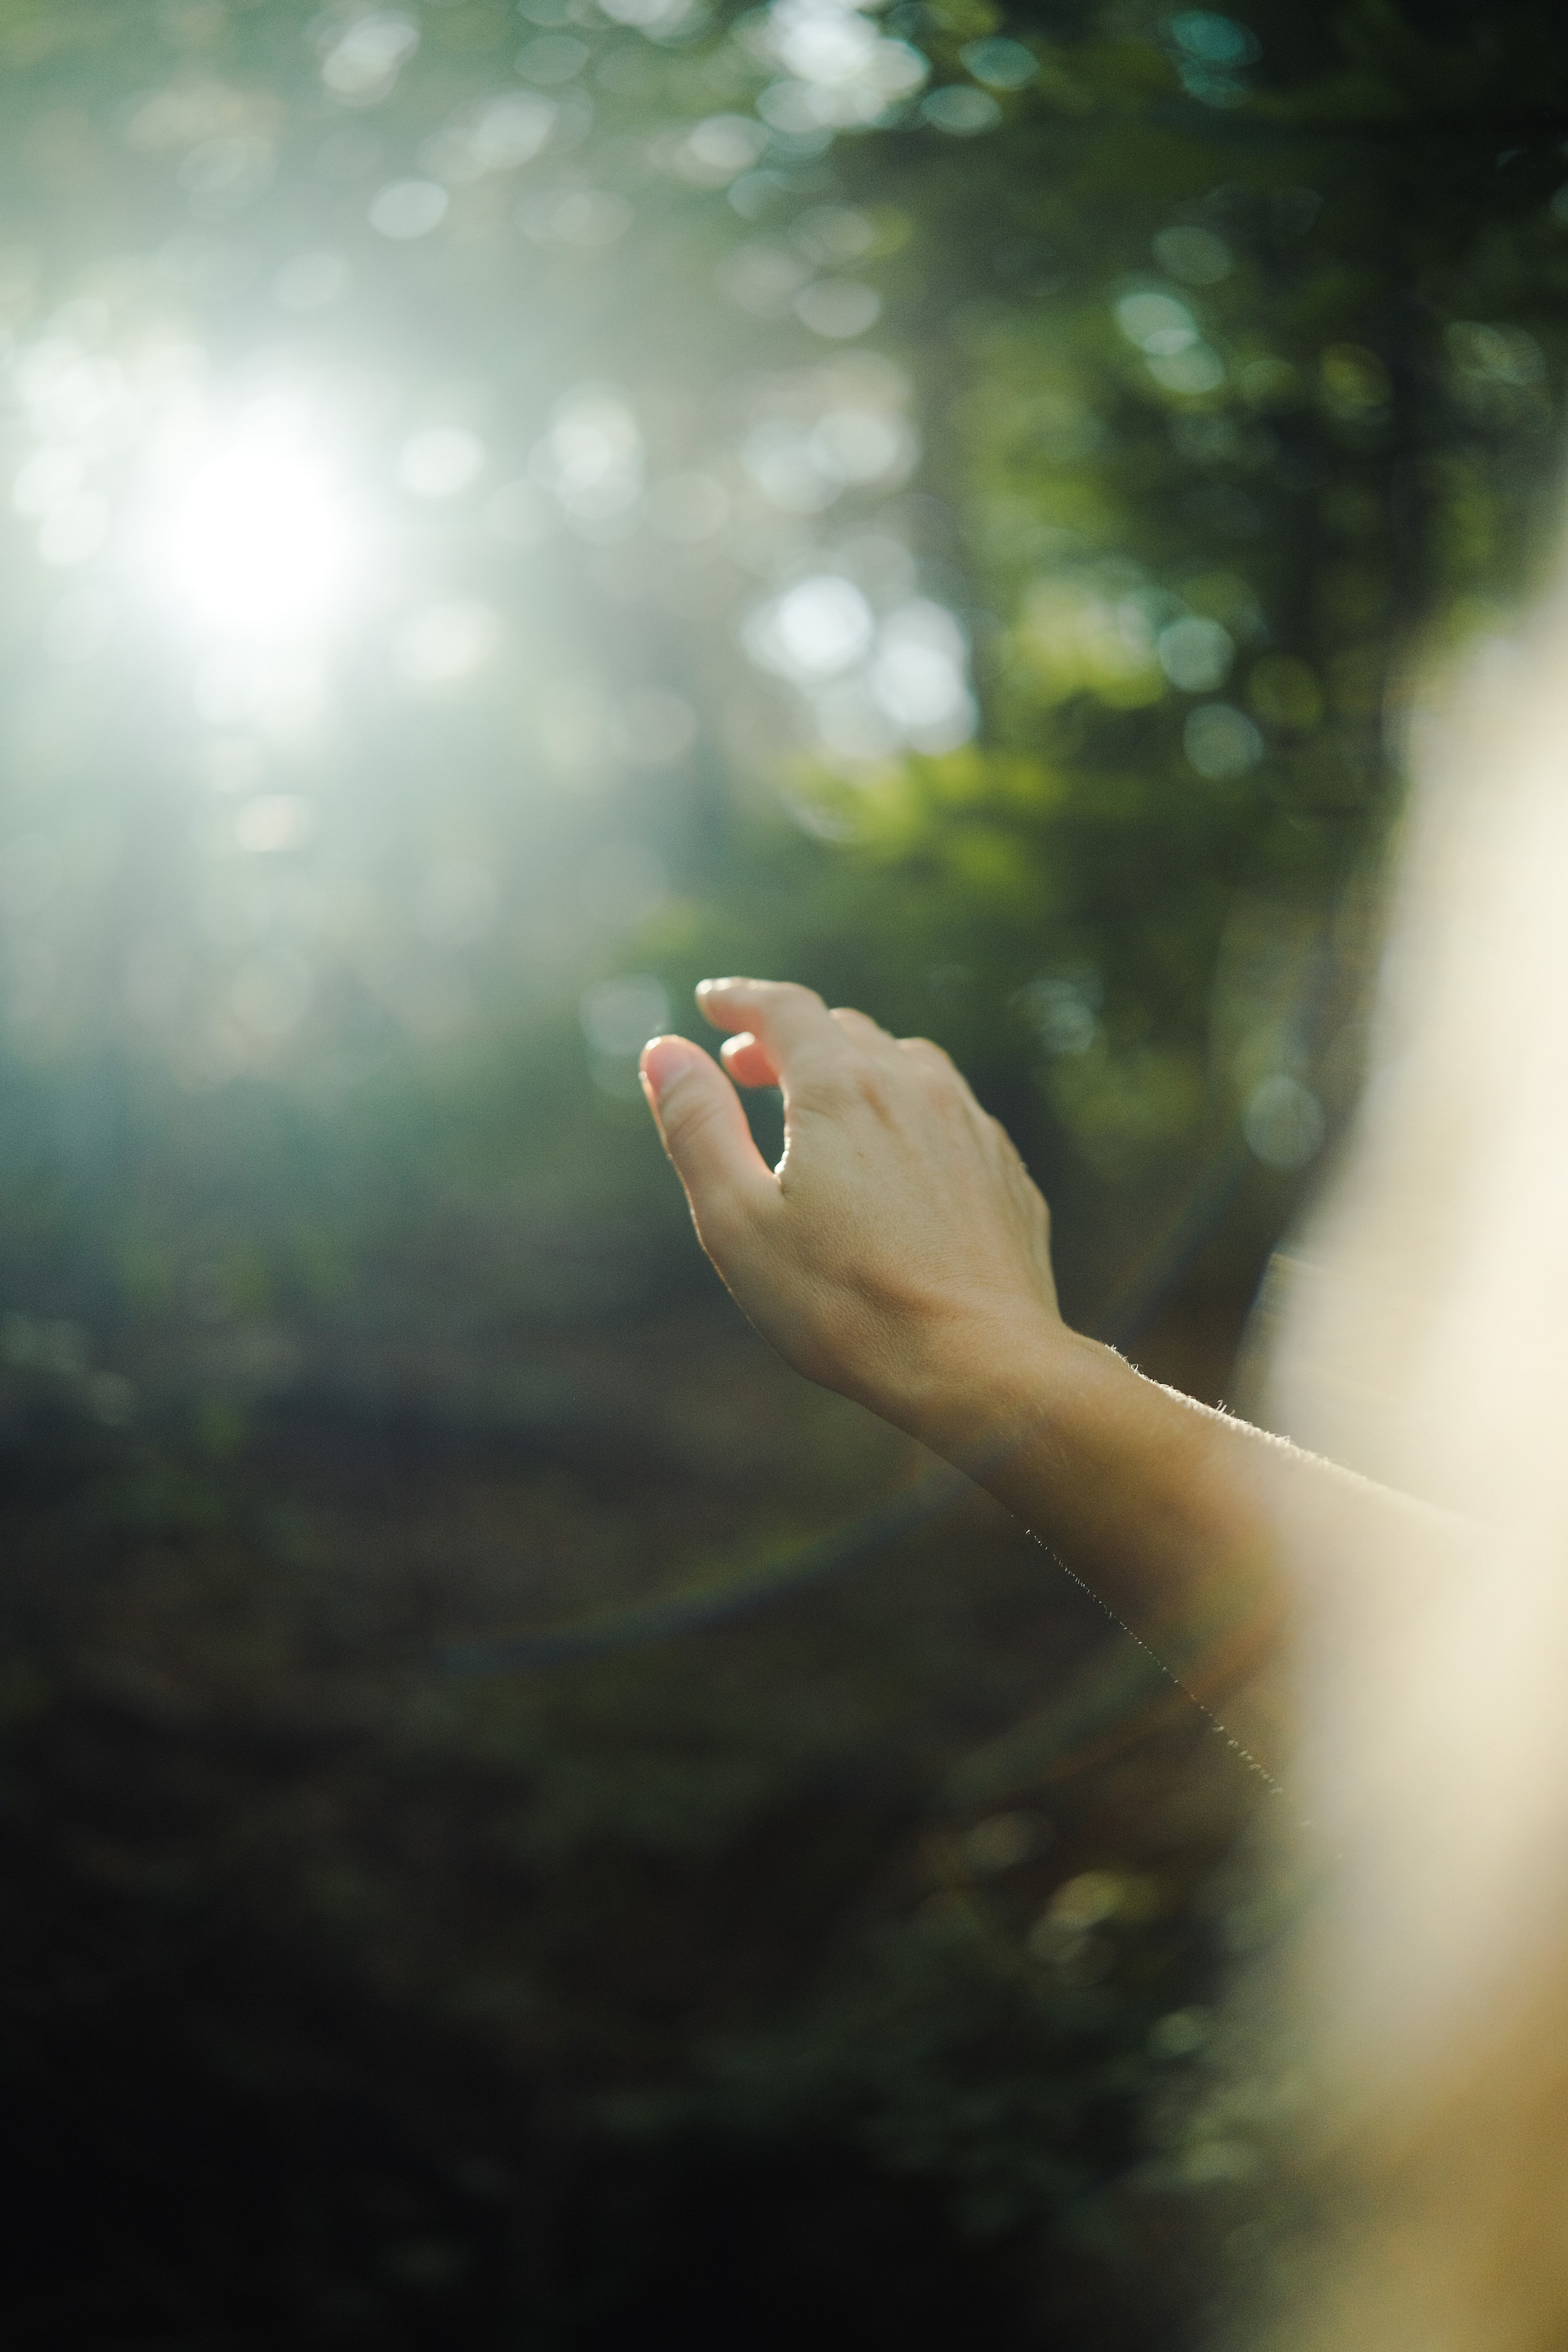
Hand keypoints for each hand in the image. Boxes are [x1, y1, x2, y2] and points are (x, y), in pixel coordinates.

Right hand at [639, 978, 1073, 1442]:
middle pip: (846, 1032)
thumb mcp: (738, 1222)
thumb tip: (665, 1050)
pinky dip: (907, 1114)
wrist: (981, 1366)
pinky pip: (950, 1116)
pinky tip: (893, 1161)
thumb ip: (697, 1126)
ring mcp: (973, 1128)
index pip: (785, 1009)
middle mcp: (916, 1088)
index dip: (741, 998)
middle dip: (789, 1038)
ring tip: (820, 1106)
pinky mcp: (1006, 1173)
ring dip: (854, 1069)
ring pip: (907, 1066)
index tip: (713, 1002)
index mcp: (843, 1089)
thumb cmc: (845, 1305)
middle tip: (746, 1066)